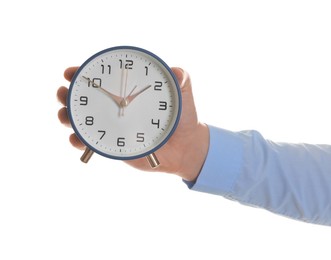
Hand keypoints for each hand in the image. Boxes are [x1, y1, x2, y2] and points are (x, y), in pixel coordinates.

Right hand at [57, 67, 208, 180]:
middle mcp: (116, 108)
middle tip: (64, 93)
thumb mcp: (184, 96)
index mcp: (128, 93)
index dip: (83, 74)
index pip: (102, 80)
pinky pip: (91, 144)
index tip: (71, 72)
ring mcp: (112, 127)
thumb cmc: (184, 119)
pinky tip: (77, 140)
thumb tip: (175, 71)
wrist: (185, 147)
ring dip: (68, 117)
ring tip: (65, 116)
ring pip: (82, 121)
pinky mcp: (113, 145)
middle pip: (85, 100)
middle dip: (68, 95)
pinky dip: (79, 142)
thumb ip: (181, 80)